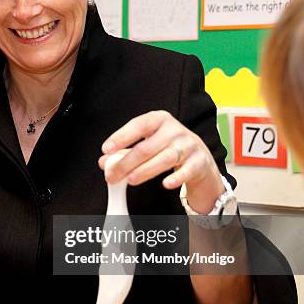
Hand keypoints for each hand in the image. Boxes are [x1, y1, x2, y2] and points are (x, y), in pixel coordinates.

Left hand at [98, 110, 223, 212]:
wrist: (199, 157)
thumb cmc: (167, 147)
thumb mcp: (147, 144)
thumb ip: (125, 152)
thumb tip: (104, 162)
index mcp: (159, 120)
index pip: (138, 125)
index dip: (121, 137)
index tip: (106, 149)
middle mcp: (174, 130)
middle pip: (147, 147)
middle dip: (126, 163)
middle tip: (112, 176)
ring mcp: (188, 145)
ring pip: (165, 158)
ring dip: (146, 170)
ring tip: (131, 180)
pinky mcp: (199, 161)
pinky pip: (186, 171)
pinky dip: (176, 178)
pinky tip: (166, 184)